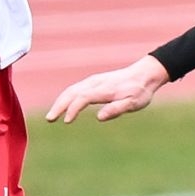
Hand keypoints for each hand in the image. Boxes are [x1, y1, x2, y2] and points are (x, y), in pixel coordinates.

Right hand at [46, 56, 170, 123]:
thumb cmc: (140, 91)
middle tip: (50, 119)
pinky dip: (65, 97)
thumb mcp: (134, 103)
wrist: (145, 74)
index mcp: (105, 89)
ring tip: (52, 116)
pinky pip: (75, 89)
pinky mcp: (93, 82)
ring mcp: (93, 81)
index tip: (66, 121)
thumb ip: (116, 109)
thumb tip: (99, 117)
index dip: (73, 109)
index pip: (83, 98)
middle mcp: (96, 83)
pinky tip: (61, 106)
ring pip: (71, 90)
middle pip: (72, 92)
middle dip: (59, 105)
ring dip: (60, 102)